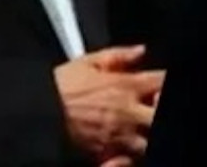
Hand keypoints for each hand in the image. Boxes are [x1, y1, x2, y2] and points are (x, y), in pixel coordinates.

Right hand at [55, 45, 164, 161]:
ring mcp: (121, 134)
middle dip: (163, 111)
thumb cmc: (61, 86)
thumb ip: (118, 55)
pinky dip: (132, 155)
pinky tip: (127, 147)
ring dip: (149, 135)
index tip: (160, 84)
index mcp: (126, 85)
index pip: (162, 81)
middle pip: (162, 114)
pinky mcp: (109, 152)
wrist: (40, 110)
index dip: (166, 82)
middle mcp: (129, 111)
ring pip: (151, 142)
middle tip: (154, 108)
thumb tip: (140, 50)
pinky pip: (130, 158)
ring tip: (140, 130)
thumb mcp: (88, 62)